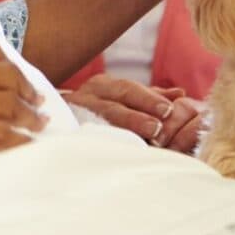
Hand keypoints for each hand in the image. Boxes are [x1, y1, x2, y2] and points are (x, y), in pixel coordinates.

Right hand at [62, 76, 204, 153]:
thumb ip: (149, 97)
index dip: (149, 98)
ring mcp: (74, 111)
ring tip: (148, 134)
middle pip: (116, 100)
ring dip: (126, 124)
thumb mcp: (122, 100)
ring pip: (102, 115)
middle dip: (139, 111)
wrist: (54, 123)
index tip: (170, 109)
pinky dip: (102, 139)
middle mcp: (88, 95)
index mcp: (103, 86)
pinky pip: (84, 133)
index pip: (128, 89)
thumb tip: (180, 94)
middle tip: (159, 125)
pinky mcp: (66, 129)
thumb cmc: (96, 112)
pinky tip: (117, 148)